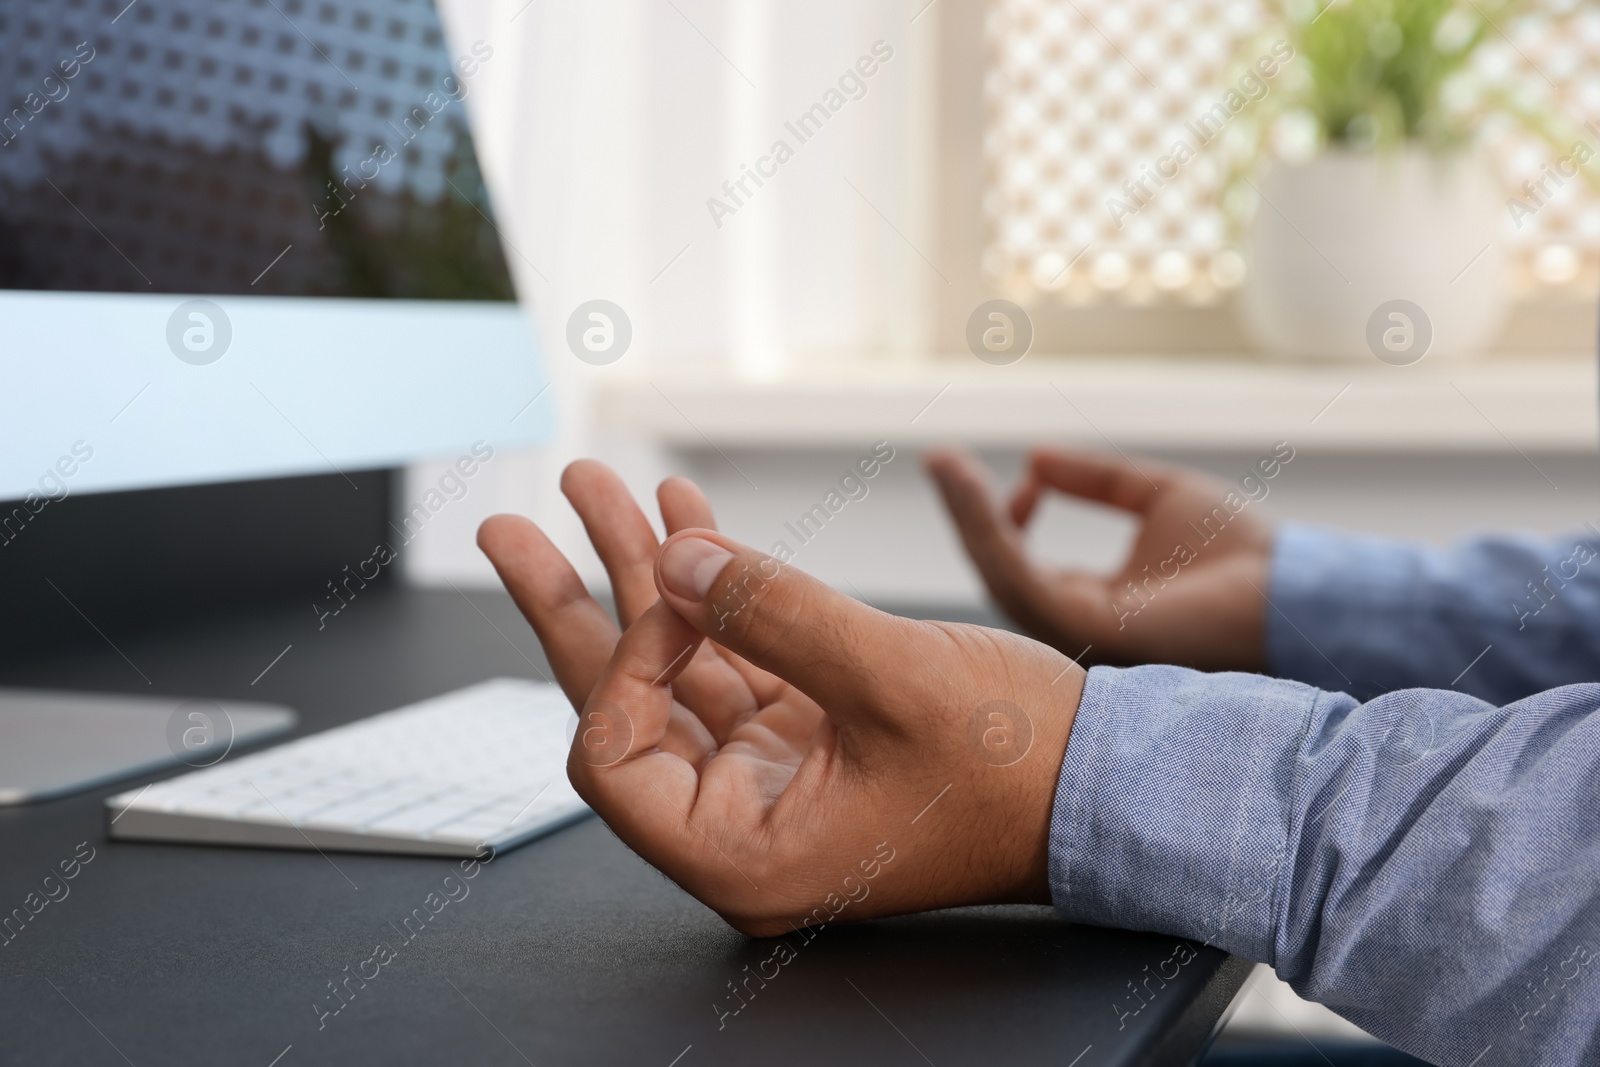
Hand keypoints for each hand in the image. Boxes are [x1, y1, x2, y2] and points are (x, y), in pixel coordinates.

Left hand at [477, 461, 1083, 935]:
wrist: (1109, 783)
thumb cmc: (1020, 766)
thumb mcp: (893, 679)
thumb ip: (774, 614)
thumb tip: (671, 562)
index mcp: (749, 855)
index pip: (617, 759)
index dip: (623, 664)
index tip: (676, 592)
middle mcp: (747, 825)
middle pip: (627, 707)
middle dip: (575, 604)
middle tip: (512, 531)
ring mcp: (776, 779)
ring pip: (681, 669)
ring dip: (653, 575)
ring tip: (603, 488)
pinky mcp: (811, 736)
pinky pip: (739, 656)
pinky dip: (720, 588)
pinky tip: (689, 517)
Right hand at [925, 447, 1271, 672]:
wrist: (1291, 590)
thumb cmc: (1242, 554)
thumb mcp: (1157, 495)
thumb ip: (1096, 480)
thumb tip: (1034, 458)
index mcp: (1092, 604)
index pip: (1022, 565)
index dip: (1001, 518)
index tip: (1022, 477)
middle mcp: (1077, 627)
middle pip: (997, 570)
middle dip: (963, 514)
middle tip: (936, 458)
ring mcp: (1077, 635)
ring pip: (997, 575)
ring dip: (965, 517)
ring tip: (944, 464)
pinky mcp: (1085, 630)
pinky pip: (1019, 579)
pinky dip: (991, 533)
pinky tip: (979, 491)